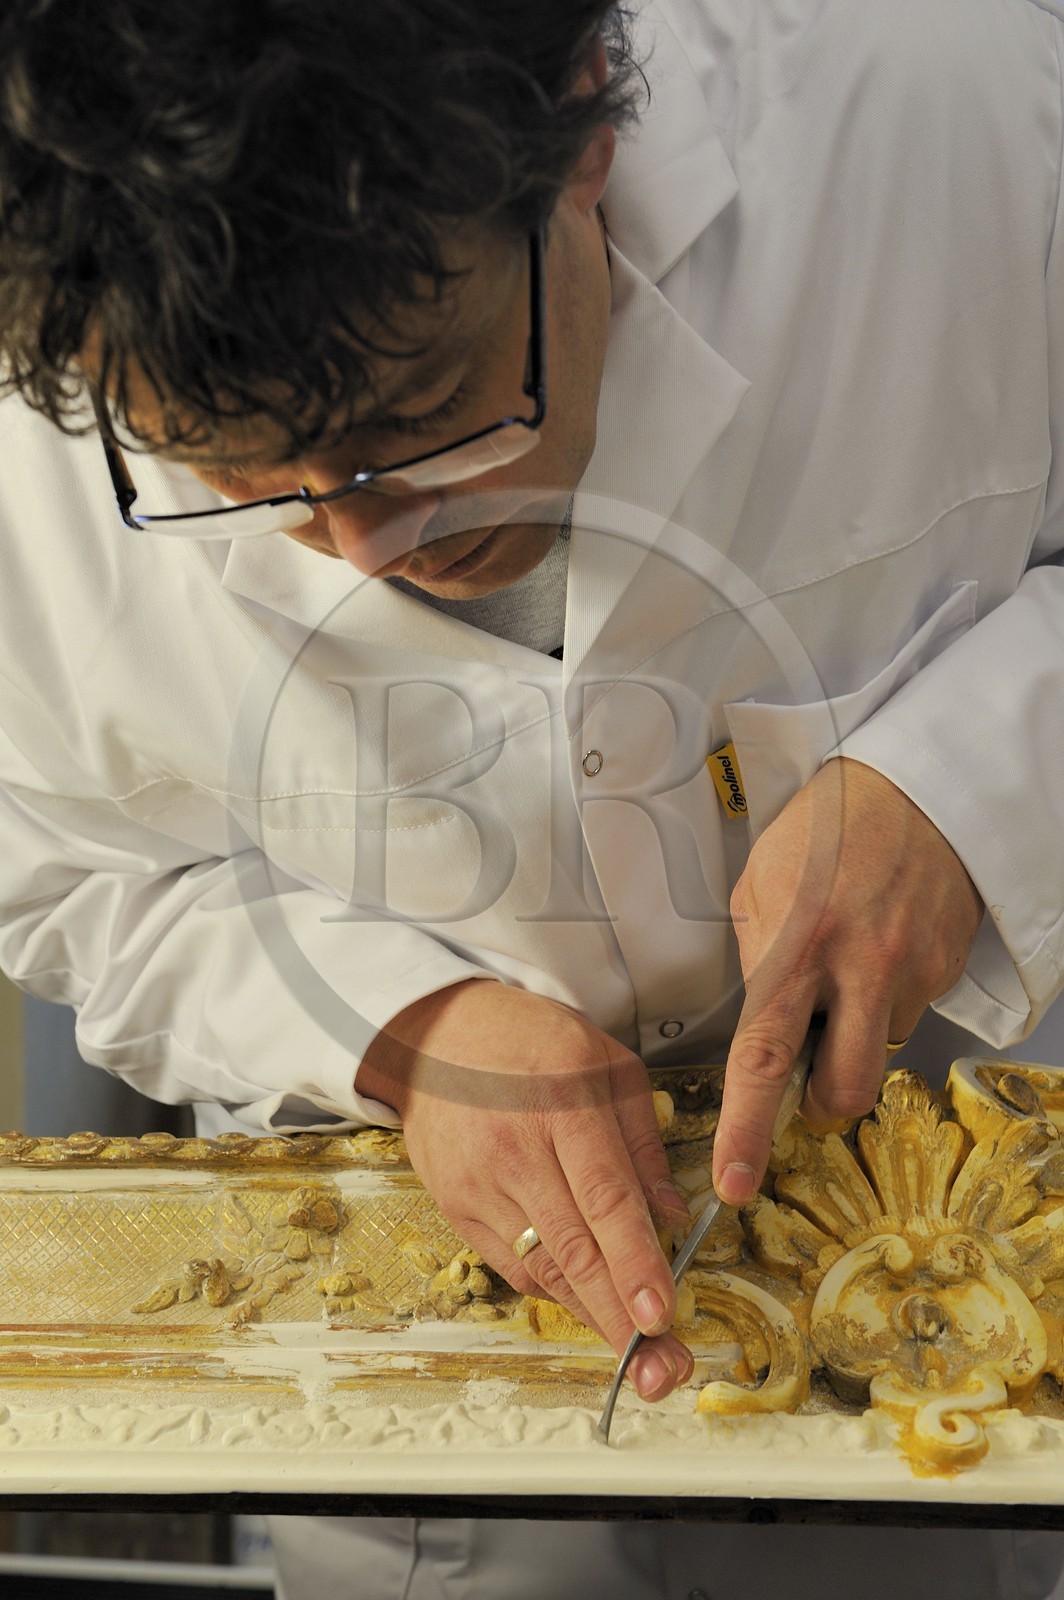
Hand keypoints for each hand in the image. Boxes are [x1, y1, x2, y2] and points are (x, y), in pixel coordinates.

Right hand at [356, 980, 694, 1399]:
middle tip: (661, 1369)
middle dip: (619, 1317)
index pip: (604, 1197)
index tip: (662, 1314)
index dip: (634, 1261)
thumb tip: (674, 1216)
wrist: (438, 1036)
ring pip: (541, 1268)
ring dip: (592, 1318)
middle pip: (571, 1249)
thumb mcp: (609, 1066)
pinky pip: (513, 1266)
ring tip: (640, 1358)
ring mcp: (477, 1183)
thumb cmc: (536, 1044)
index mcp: (563, 1103)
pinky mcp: (456, 1207)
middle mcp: (515, 1149)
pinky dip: (557, 1292)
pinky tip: (592, 1306)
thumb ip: (643, 1142)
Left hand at [713, 758, 983, 1203]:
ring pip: (877, 1051)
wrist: (913, 790)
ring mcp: (910, 971)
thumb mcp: (760, 886)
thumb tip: (763, 1024)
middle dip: (820, 1102)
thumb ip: (758, 961)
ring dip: (856, 1033)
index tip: (736, 1183)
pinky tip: (880, 948)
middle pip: (842, 1088)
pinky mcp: (947, 969)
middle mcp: (858, 966)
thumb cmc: (823, 832)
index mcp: (794, 945)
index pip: (763, 1058)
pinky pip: (908, 1014)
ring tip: (848, 969)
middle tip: (808, 1076)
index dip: (746, 1130)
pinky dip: (887, 998)